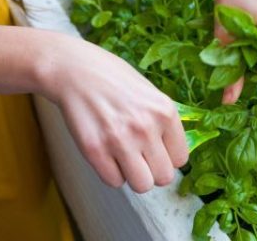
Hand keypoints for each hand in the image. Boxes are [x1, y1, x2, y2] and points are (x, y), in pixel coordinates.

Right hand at [38, 34, 187, 192]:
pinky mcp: (95, 150)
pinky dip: (111, 172)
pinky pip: (114, 182)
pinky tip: (107, 153)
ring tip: (125, 157)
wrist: (76, 70)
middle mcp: (146, 128)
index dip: (168, 157)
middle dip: (153, 170)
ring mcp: (120, 140)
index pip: (181, 159)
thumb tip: (173, 154)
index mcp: (165, 112)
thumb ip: (164, 123)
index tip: (157, 150)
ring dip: (134, 176)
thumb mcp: (151, 94)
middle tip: (140, 156)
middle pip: (164, 177)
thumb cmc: (115, 80)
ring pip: (142, 185)